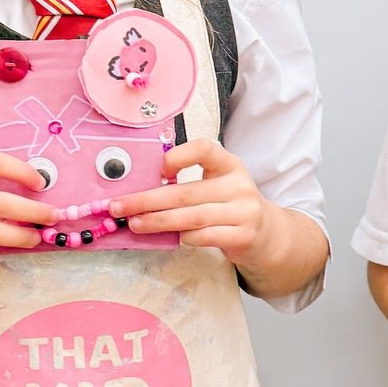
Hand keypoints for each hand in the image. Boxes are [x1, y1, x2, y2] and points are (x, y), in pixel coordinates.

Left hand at [111, 138, 271, 257]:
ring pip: (192, 217)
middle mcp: (239, 185)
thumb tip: (142, 189)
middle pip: (186, 192)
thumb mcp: (218, 184)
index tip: (159, 168)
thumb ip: (189, 181)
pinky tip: (172, 237)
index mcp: (229, 165)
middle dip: (148, 200)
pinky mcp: (243, 235)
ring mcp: (244, 212)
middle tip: (121, 206)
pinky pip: (204, 236)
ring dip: (159, 222)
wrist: (266, 233)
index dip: (179, 155)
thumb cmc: (230, 205)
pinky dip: (184, 237)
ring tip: (136, 224)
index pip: (205, 149)